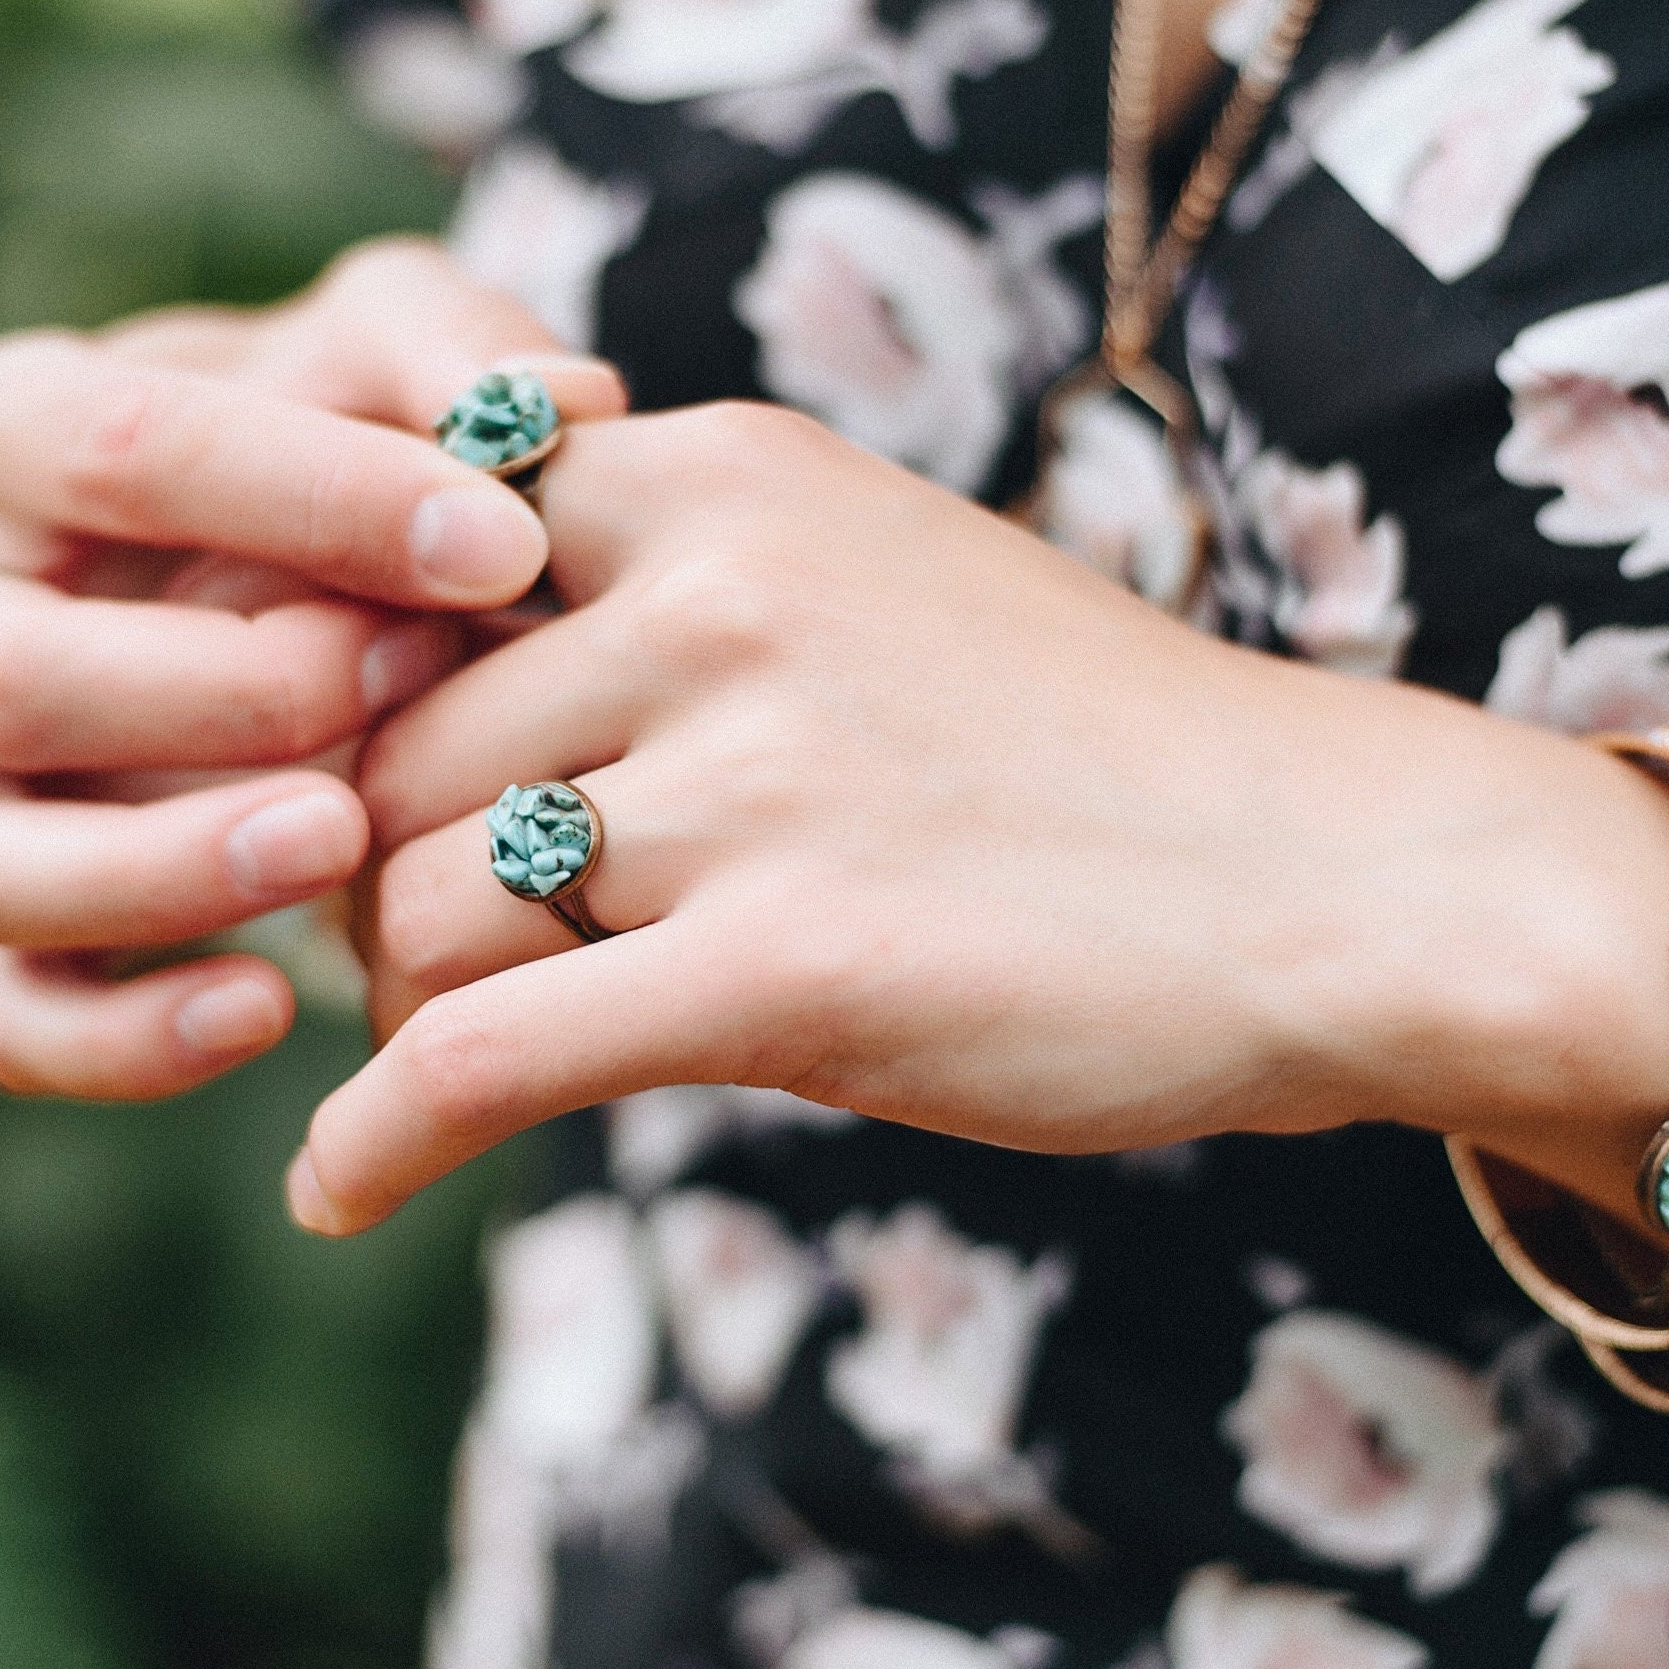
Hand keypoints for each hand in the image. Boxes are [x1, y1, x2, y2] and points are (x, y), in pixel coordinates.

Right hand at [0, 240, 624, 1103]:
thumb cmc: (344, 437)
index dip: (313, 498)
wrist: (317, 572)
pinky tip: (273, 1007)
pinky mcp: (6, 923)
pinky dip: (125, 1039)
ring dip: (155, 872)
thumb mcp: (401, 350)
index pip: (113, 449)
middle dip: (216, 694)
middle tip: (405, 683)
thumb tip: (566, 402)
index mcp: (6, 428)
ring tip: (343, 846)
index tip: (501, 545)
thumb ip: (464, 356)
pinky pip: (10, 1020)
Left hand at [295, 401, 1668, 1232]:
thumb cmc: (1076, 743)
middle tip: (403, 957)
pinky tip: (341, 1191)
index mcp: (720, 477)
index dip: (352, 680)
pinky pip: (484, 1056)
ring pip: (412, 907)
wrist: (1327, 874)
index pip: (406, 555)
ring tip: (443, 1054)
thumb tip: (416, 663)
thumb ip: (656, 580)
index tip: (358, 772)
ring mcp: (754, 783)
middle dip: (366, 871)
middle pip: (384, 756)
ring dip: (395, 1005)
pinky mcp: (788, 968)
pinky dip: (380, 1138)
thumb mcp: (859, 569)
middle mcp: (715, 597)